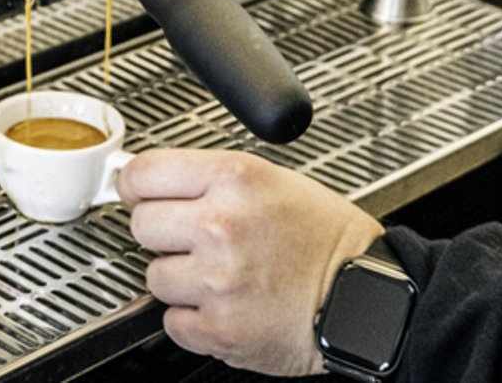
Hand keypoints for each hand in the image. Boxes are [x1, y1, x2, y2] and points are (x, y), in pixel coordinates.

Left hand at [117, 148, 383, 375]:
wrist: (365, 299)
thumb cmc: (325, 240)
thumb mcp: (274, 181)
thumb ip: (210, 179)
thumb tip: (150, 183)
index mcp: (235, 179)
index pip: (143, 173)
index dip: (136, 186)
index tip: (140, 194)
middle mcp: (222, 225)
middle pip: (141, 225)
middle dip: (162, 234)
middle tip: (193, 240)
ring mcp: (218, 280)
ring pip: (154, 276)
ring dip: (180, 279)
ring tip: (219, 275)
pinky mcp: (220, 328)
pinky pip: (172, 321)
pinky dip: (193, 319)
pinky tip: (225, 305)